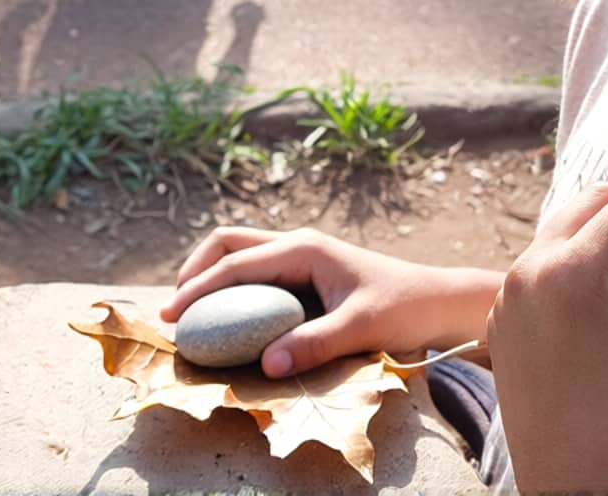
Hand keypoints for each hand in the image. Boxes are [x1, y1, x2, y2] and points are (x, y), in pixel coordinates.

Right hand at [166, 227, 488, 377]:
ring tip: (189, 310)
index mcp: (304, 248)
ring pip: (239, 251)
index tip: (171, 314)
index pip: (236, 263)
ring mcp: (300, 254)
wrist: (436, 301)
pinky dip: (231, 285)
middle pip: (227, 242)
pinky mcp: (305, 269)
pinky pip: (255, 269)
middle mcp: (297, 243)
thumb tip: (267, 365)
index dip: (199, 288)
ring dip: (210, 274)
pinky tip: (226, 315)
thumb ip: (314, 344)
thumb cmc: (404, 309)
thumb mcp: (360, 328)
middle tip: (173, 309)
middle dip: (195, 270)